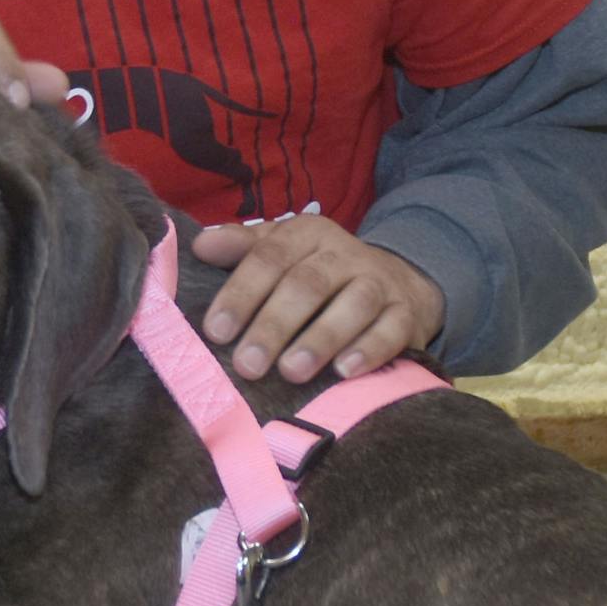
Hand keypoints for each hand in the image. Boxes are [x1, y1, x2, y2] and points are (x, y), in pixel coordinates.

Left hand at [192, 215, 444, 384]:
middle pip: (308, 284)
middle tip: (247, 364)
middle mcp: (345, 253)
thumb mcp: (281, 252)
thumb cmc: (318, 272)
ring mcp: (380, 282)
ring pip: (354, 304)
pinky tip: (344, 372)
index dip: (241, 293)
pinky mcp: (406, 314)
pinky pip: (391, 330)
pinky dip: (369, 350)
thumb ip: (242, 249)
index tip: (216, 332)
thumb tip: (201, 245)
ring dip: (321, 338)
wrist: (396, 281)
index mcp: (307, 233)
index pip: (270, 257)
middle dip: (274, 325)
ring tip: (292, 371)